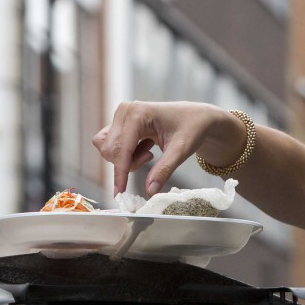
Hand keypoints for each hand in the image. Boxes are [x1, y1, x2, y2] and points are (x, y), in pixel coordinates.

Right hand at [92, 101, 241, 195]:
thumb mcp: (181, 150)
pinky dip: (127, 155)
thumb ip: (164, 170)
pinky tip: (145, 148)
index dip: (120, 172)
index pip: (121, 148)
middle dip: (129, 163)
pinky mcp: (120, 124)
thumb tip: (149, 191)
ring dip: (126, 159)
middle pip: (111, 150)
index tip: (120, 193)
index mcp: (138, 113)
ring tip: (149, 152)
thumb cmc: (191, 128)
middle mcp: (125, 111)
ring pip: (109, 149)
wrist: (195, 118)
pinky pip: (113, 146)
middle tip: (151, 158)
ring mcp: (120, 116)